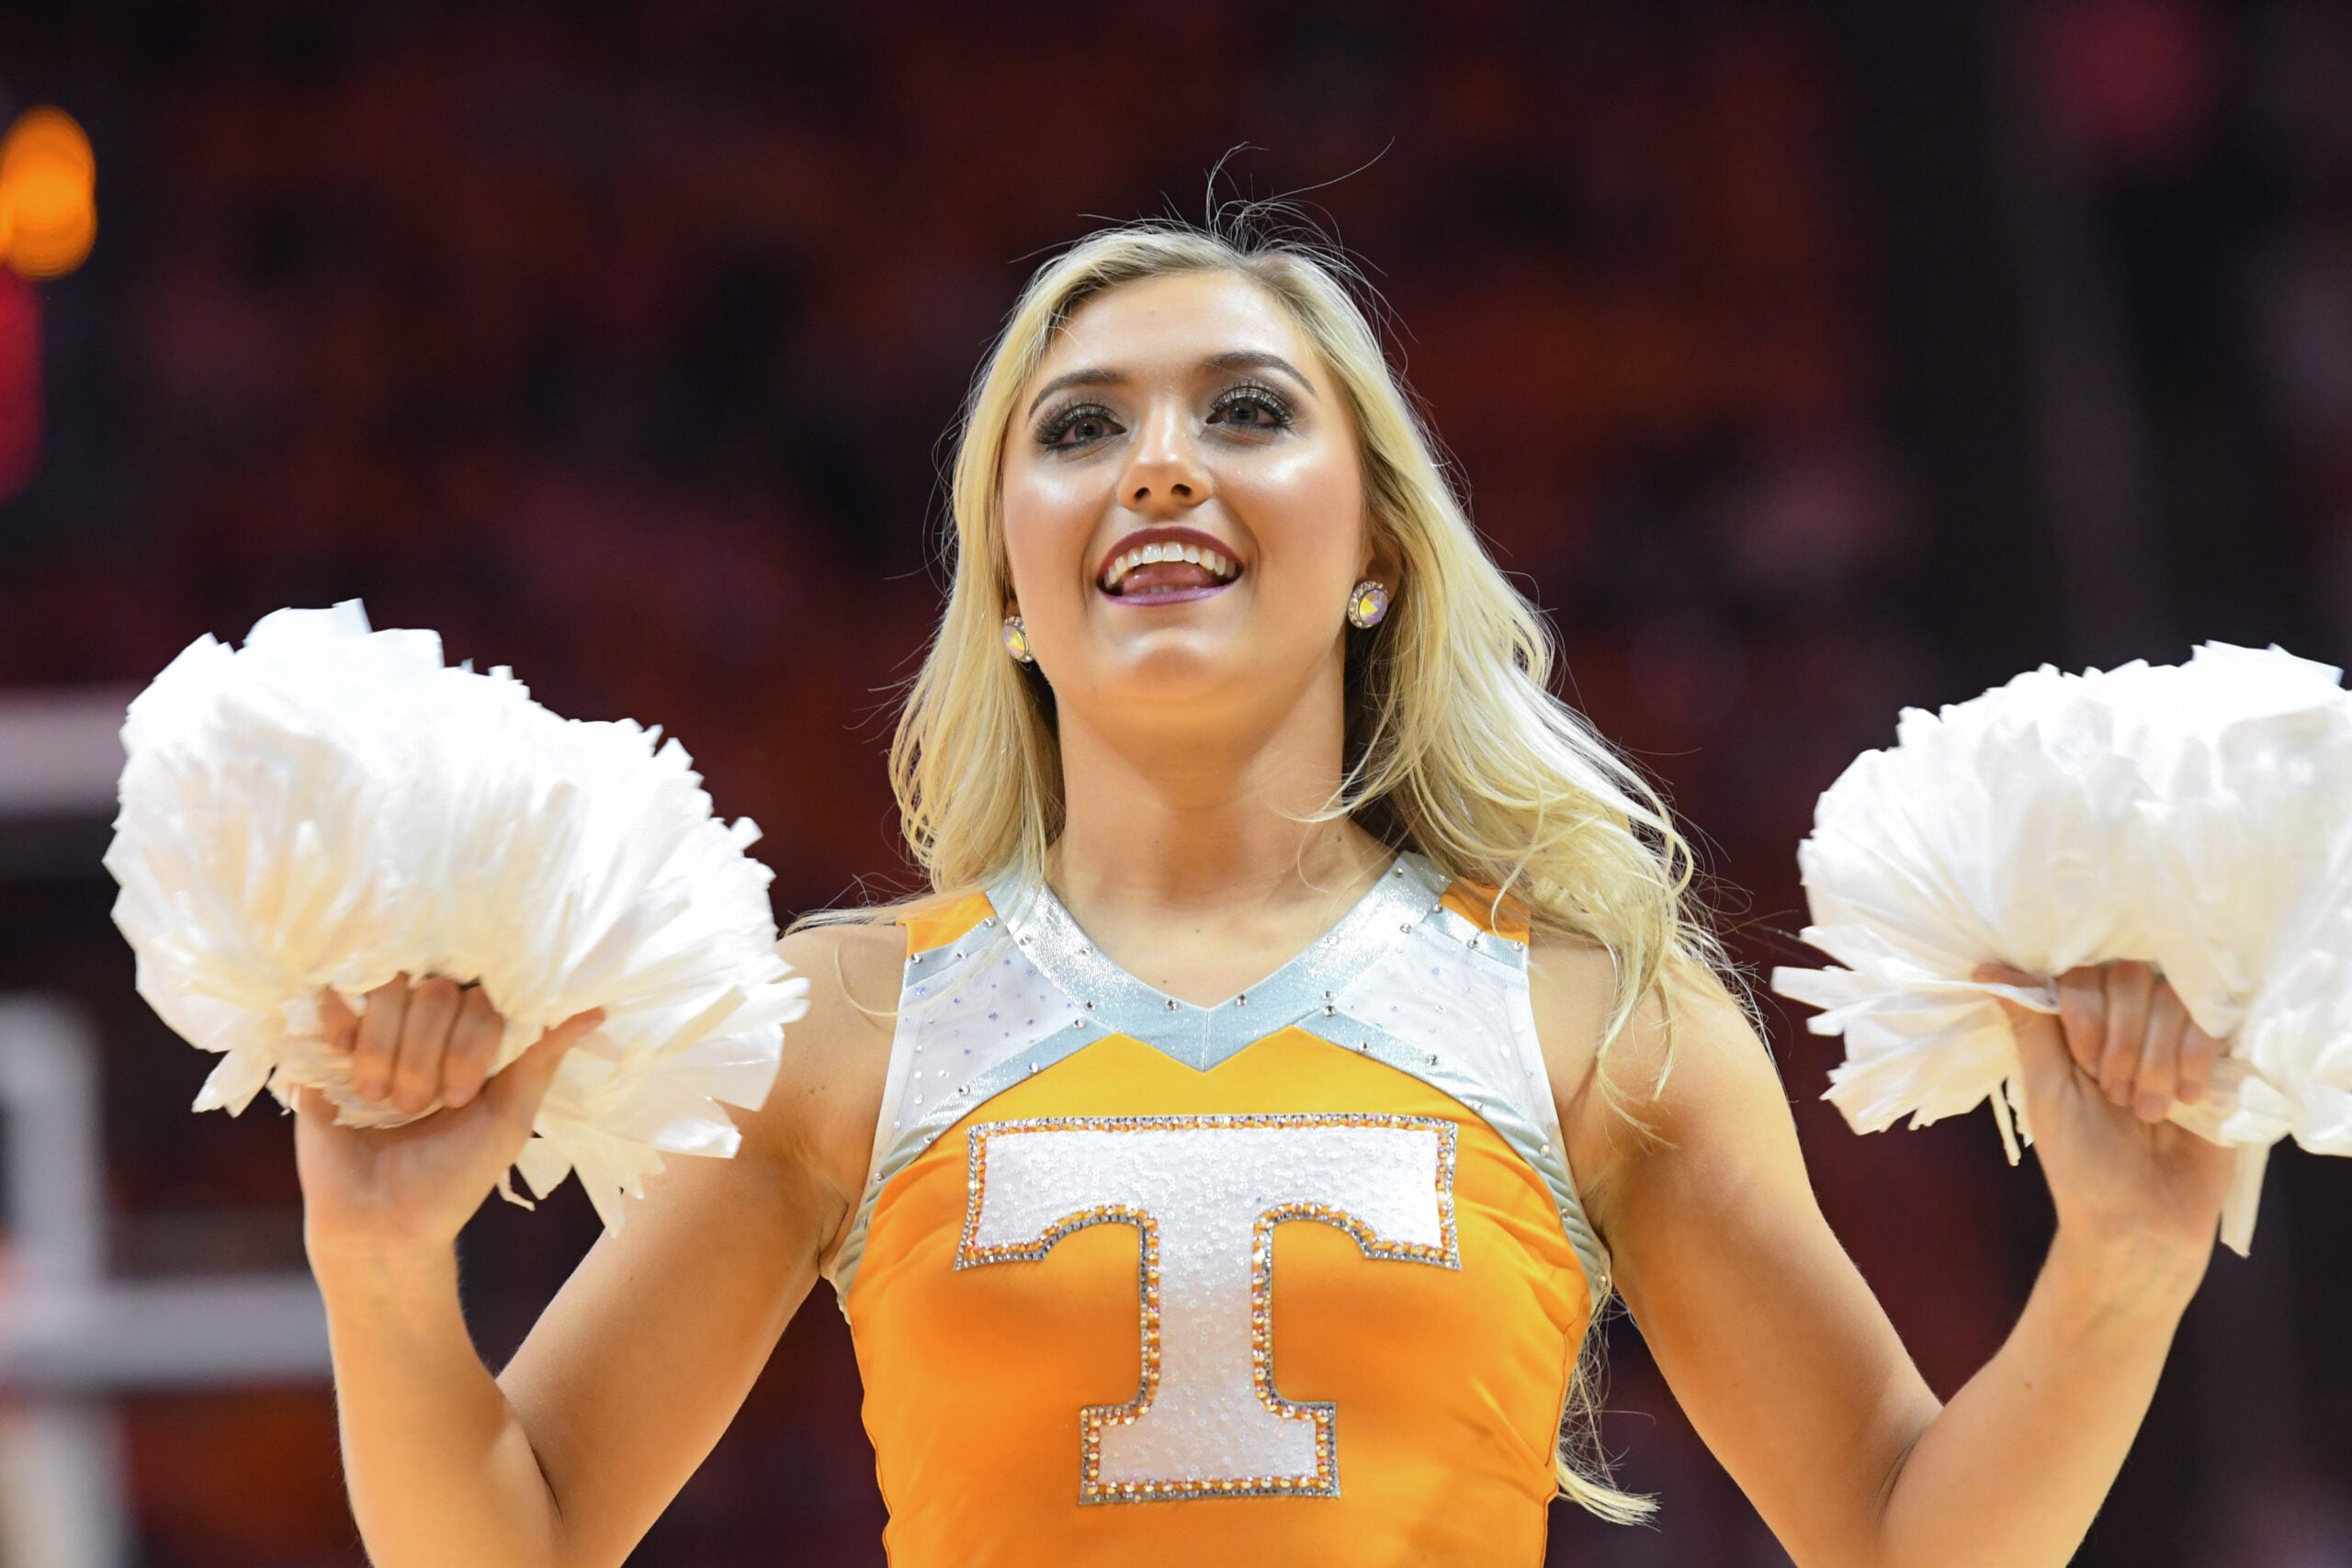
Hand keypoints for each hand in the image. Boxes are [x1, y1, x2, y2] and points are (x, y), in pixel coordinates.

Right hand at [294, 973, 602, 1258]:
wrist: (380, 1223)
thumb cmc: (452, 1177)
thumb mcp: (508, 1119)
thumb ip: (540, 1059)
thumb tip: (594, 1009)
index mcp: (476, 1036)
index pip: (487, 992)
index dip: (475, 1039)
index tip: (462, 1097)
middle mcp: (429, 1023)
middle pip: (436, 988)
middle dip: (429, 1055)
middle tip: (421, 1106)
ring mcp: (378, 1026)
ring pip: (390, 987)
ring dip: (389, 1051)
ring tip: (384, 1101)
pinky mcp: (326, 1038)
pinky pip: (337, 993)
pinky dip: (346, 1025)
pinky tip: (347, 1063)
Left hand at [1974, 959, 2235, 1284]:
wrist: (2143, 1223)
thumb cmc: (2083, 1164)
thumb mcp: (2047, 1093)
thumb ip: (2032, 1026)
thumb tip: (1986, 969)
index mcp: (2080, 1028)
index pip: (2083, 973)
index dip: (2085, 1013)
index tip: (2083, 1063)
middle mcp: (2129, 1024)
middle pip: (2131, 976)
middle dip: (2121, 1039)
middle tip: (2116, 1096)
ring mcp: (2177, 1040)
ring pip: (2172, 998)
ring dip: (2155, 1059)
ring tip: (2148, 1111)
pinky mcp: (2219, 1061)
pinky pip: (2214, 1025)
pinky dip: (2194, 1061)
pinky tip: (2187, 1102)